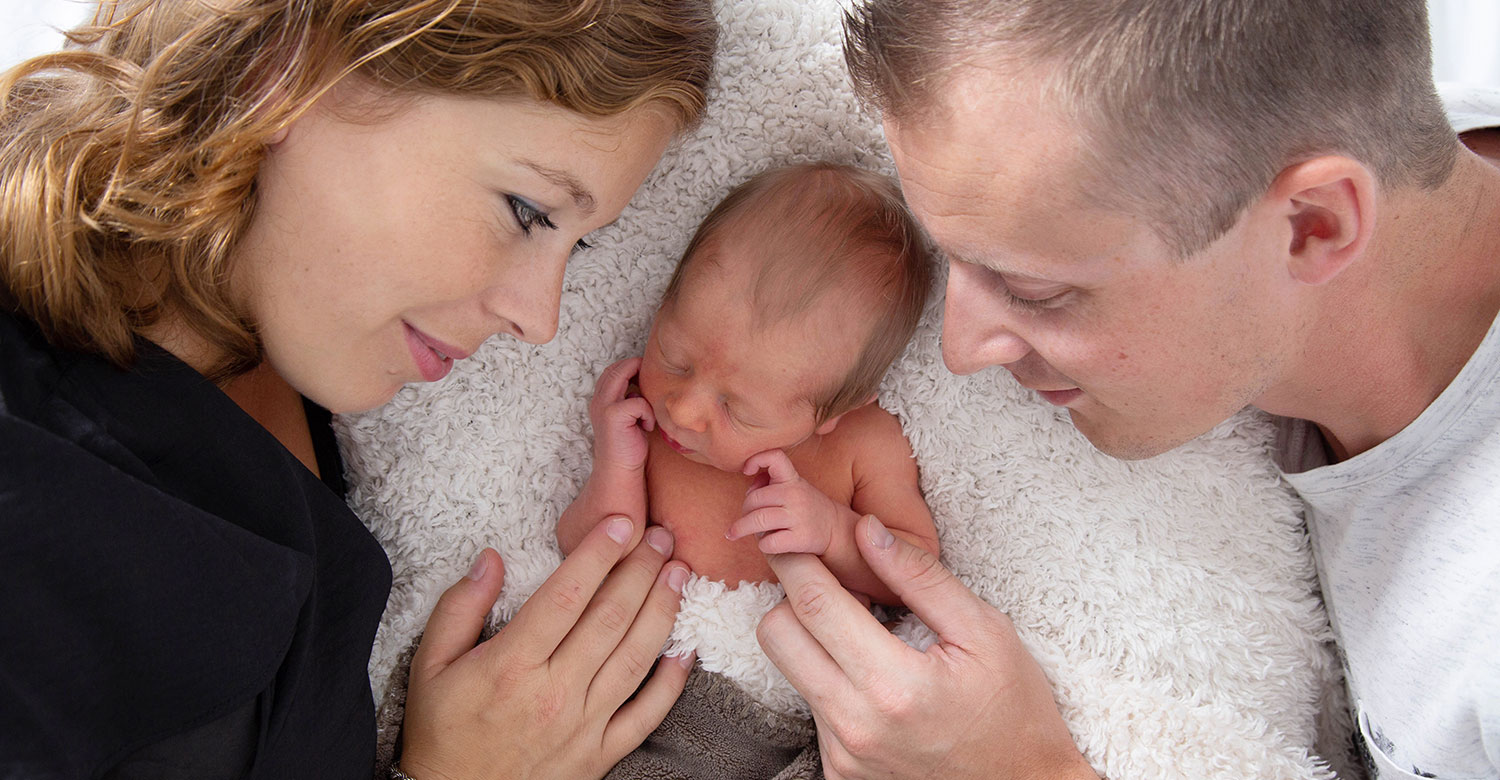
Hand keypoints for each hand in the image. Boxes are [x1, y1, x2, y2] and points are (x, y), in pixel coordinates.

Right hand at [401, 516, 694, 779]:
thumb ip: (459, 608)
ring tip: (678, 573)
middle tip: (660, 536)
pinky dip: (671, 682)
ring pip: (634, 659)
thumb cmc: (441, 732)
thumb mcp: (429, 666)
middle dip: (640, 570)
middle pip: (609, 619)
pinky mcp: (599, 754)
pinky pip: (645, 715)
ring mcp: (582, 725)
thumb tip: (491, 559)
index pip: (566, 596)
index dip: (598, 554)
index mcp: (510, 665)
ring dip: (662, 611)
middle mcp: (553, 692)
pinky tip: (686, 649)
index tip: (621, 522)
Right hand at [590, 357, 655, 471]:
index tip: (646, 370)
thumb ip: (629, 400)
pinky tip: (647, 427)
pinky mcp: (613, 415)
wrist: (620, 471)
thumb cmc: (628, 446)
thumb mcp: (628, 418)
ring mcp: (604, 406)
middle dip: (635, 366)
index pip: (611, 371)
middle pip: (615, 368)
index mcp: (600, 400)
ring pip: (622, 375)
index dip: (628, 365)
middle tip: (653, 374)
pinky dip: (648, 412)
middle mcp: (598, 400)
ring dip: (642, 383)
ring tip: (649, 403)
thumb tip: (641, 387)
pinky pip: (638, 402)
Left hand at [728, 449, 842, 554]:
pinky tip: (764, 544)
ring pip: (758, 520)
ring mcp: (799, 516)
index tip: (746, 471)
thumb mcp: (792, 488)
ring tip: (734, 534)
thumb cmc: (805, 507)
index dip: (756, 459)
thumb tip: (749, 490)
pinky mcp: (801, 539)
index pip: (775, 457)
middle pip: (755, 499)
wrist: (835, 529)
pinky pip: (769, 542)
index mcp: (792, 479)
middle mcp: (795, 495)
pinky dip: (762, 544)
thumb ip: (768, 484)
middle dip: (743, 511)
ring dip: (741, 529)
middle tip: (741, 520)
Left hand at [758, 515, 1097, 779]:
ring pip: (790, 669)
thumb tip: (866, 530)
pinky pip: (812, 705)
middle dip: (791, 595)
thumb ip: (920, 577)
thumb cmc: (1014, 707)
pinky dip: (831, 679)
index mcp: (895, 685)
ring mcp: (843, 754)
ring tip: (864, 632)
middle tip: (833, 580)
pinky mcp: (839, 770)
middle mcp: (857, 725)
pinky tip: (874, 677)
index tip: (789, 532)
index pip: (815, 604)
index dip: (794, 559)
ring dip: (813, 639)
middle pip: (777, 635)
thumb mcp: (984, 631)